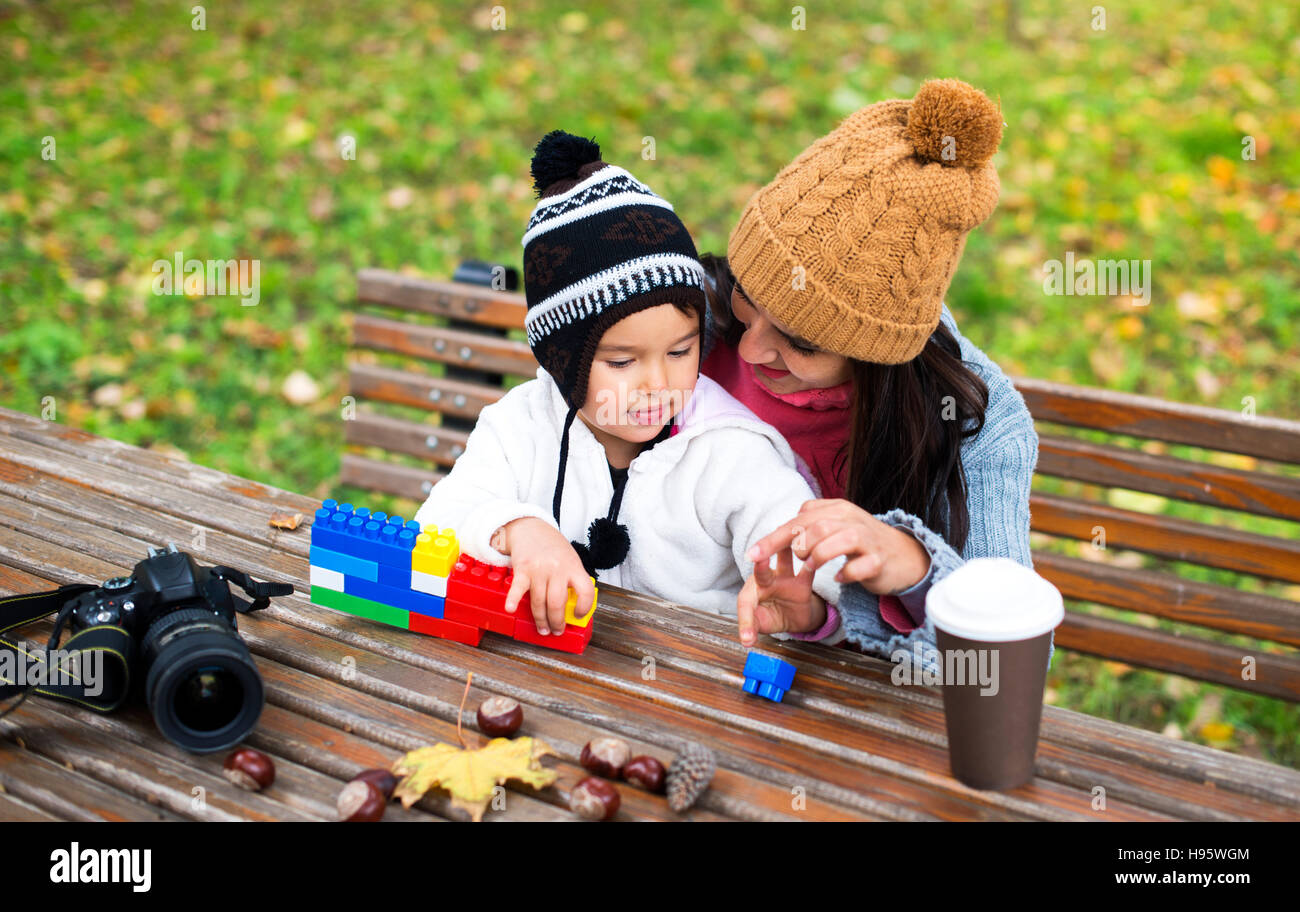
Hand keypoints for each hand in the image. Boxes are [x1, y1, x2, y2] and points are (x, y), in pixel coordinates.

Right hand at [498, 517, 594, 634]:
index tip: (579, 614)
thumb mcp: (570, 559)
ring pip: (539, 602)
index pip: (585, 591)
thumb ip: (573, 580)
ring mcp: (539, 569)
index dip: (584, 607)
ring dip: (541, 620)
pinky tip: (511, 609)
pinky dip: (513, 600)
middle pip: (557, 603)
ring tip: (543, 629)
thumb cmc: (552, 547)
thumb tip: (574, 606)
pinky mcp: (522, 570)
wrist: (532, 528)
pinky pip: (517, 588)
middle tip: (557, 630)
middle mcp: (557, 568)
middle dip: (557, 622)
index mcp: (573, 566)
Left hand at [736, 543, 826, 645]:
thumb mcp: (761, 623)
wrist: (794, 617)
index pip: (745, 600)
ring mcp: (785, 578)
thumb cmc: (772, 616)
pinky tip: (814, 559)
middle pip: (762, 572)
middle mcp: (766, 579)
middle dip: (760, 565)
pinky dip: (811, 563)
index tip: (748, 638)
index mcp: (751, 591)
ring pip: (784, 560)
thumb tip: (747, 641)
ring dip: (785, 552)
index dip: (745, 620)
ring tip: (787, 544)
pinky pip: (808, 570)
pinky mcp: (803, 582)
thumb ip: (752, 627)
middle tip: (759, 558)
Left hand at [746, 499, 930, 595]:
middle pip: (816, 527)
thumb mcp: (833, 527)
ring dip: (819, 557)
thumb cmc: (860, 543)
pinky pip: (860, 566)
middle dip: (799, 547)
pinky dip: (846, 574)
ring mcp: (868, 539)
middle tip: (801, 560)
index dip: (773, 538)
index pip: (798, 520)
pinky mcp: (879, 560)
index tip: (751, 555)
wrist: (903, 555)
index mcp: (836, 509)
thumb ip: (807, 527)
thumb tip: (779, 534)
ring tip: (814, 568)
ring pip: (838, 540)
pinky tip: (839, 579)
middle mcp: (851, 519)